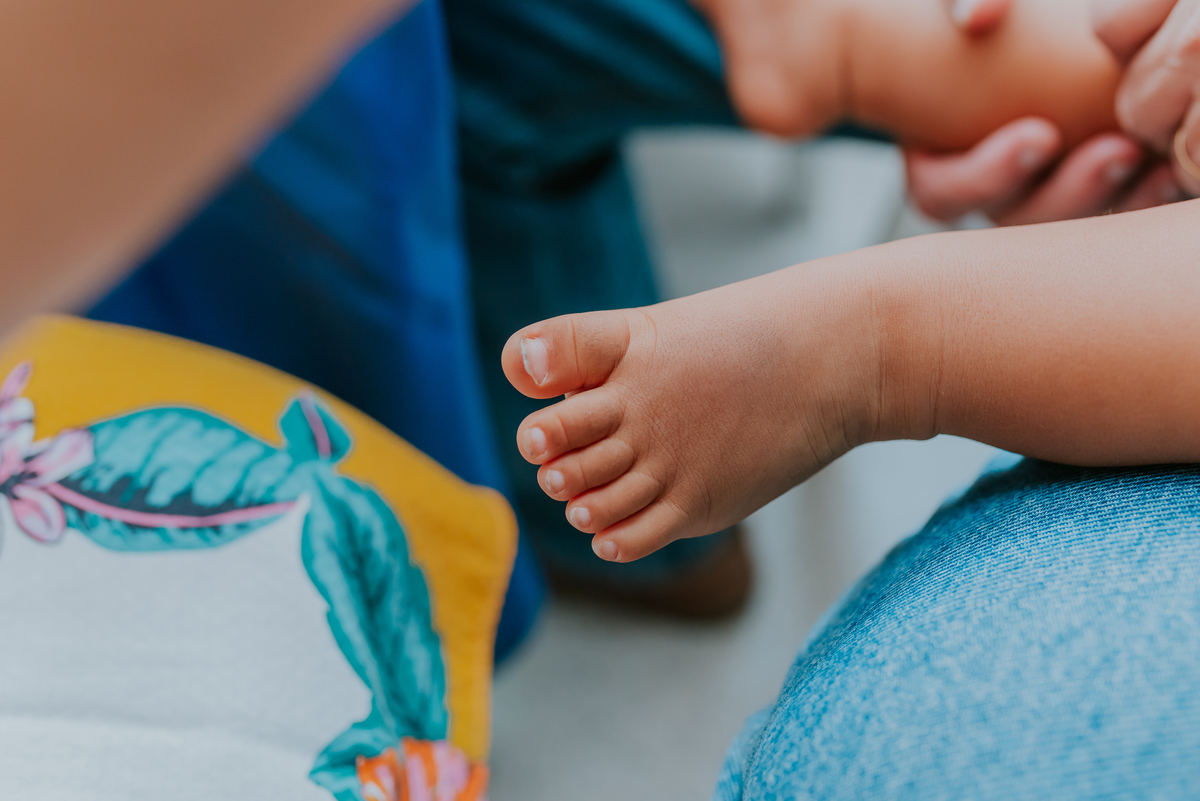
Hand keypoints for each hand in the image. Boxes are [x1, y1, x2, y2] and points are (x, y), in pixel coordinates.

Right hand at [905, 0, 1180, 223]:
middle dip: (1067, 194)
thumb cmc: (995, 21)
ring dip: (1110, 197)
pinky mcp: (1091, 192)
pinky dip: (1141, 198)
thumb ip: (963, 0)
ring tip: (1148, 155)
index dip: (984, 177)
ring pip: (1067, 225)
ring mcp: (1041, 196)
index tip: (1039, 136)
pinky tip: (1168, 170)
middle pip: (1016, 218)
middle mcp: (991, 190)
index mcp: (939, 161)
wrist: (1032, 35)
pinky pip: (1111, 216)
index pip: (942, 192)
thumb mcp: (970, 5)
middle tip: (1116, 153)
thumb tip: (975, 16)